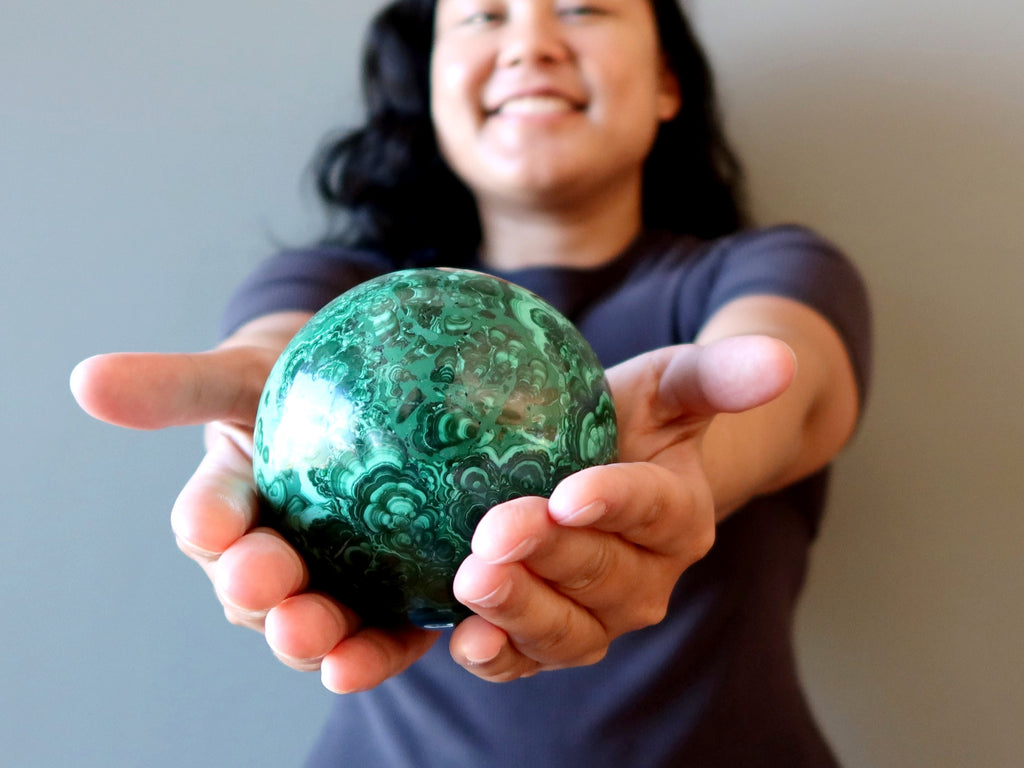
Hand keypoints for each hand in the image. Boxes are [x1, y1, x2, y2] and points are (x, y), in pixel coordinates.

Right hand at [70, 312, 438, 693]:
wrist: (375, 398)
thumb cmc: (298, 382)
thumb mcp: (244, 376)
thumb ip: (181, 384)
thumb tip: (87, 380)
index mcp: (229, 505)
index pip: (209, 517)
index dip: (209, 522)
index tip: (211, 525)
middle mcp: (269, 554)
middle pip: (258, 587)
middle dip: (259, 592)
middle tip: (265, 588)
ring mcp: (326, 582)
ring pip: (315, 622)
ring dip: (318, 638)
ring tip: (323, 643)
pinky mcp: (385, 601)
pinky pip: (385, 631)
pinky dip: (387, 647)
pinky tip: (415, 642)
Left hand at [447, 335, 796, 681]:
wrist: (599, 466)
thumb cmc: (636, 418)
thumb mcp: (672, 383)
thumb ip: (718, 374)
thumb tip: (780, 360)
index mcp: (680, 514)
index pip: (653, 509)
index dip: (614, 504)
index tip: (570, 494)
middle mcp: (648, 578)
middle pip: (602, 573)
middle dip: (549, 555)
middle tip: (495, 531)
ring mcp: (600, 616)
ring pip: (568, 629)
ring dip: (520, 610)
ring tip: (474, 581)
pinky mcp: (550, 637)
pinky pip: (528, 660)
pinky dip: (498, 659)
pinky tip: (464, 642)